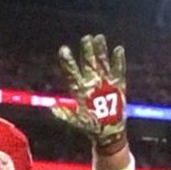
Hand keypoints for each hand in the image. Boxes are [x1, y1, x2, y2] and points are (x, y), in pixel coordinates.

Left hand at [53, 34, 127, 154]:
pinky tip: (118, 50)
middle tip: (85, 38)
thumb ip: (66, 114)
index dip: (68, 61)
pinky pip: (118, 71)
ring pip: (102, 63)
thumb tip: (52, 108)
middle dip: (87, 51)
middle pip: (88, 64)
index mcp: (80, 89)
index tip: (64, 49)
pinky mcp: (118, 86)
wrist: (107, 132)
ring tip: (99, 38)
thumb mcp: (77, 122)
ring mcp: (104, 83)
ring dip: (100, 51)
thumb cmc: (90, 127)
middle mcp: (91, 83)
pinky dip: (118, 61)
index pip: (72, 72)